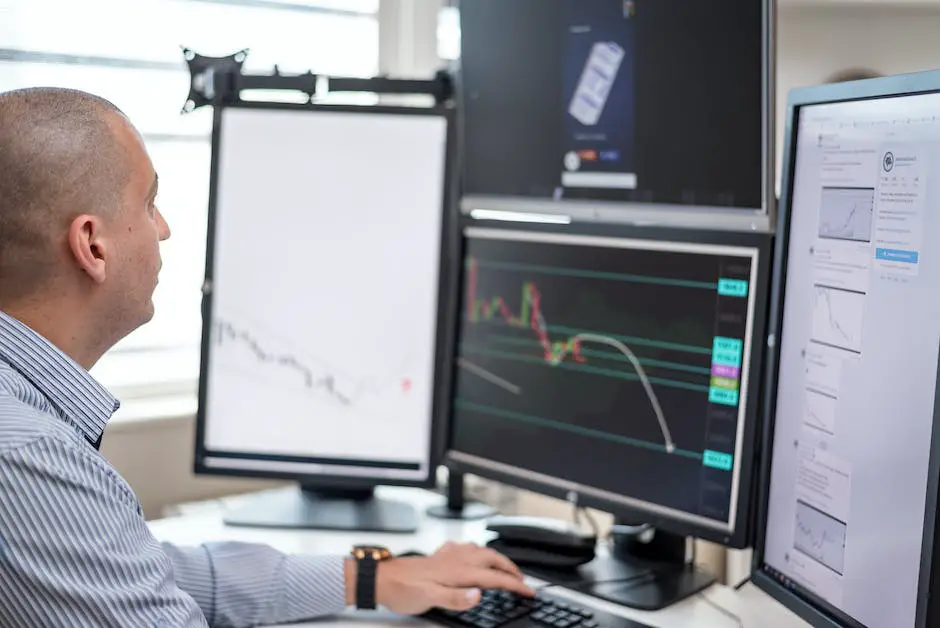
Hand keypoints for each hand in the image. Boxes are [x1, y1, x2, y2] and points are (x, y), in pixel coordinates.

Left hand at [376, 542, 534, 614]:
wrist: (382, 578)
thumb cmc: (403, 588)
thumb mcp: (430, 598)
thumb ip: (456, 597)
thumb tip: (479, 594)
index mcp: (458, 571)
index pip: (494, 578)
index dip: (514, 585)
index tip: (528, 591)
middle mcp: (456, 560)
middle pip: (492, 560)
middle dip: (511, 569)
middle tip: (522, 580)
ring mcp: (448, 556)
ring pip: (481, 551)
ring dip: (497, 558)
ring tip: (504, 566)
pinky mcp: (439, 556)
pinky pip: (466, 549)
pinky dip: (477, 551)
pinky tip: (472, 553)